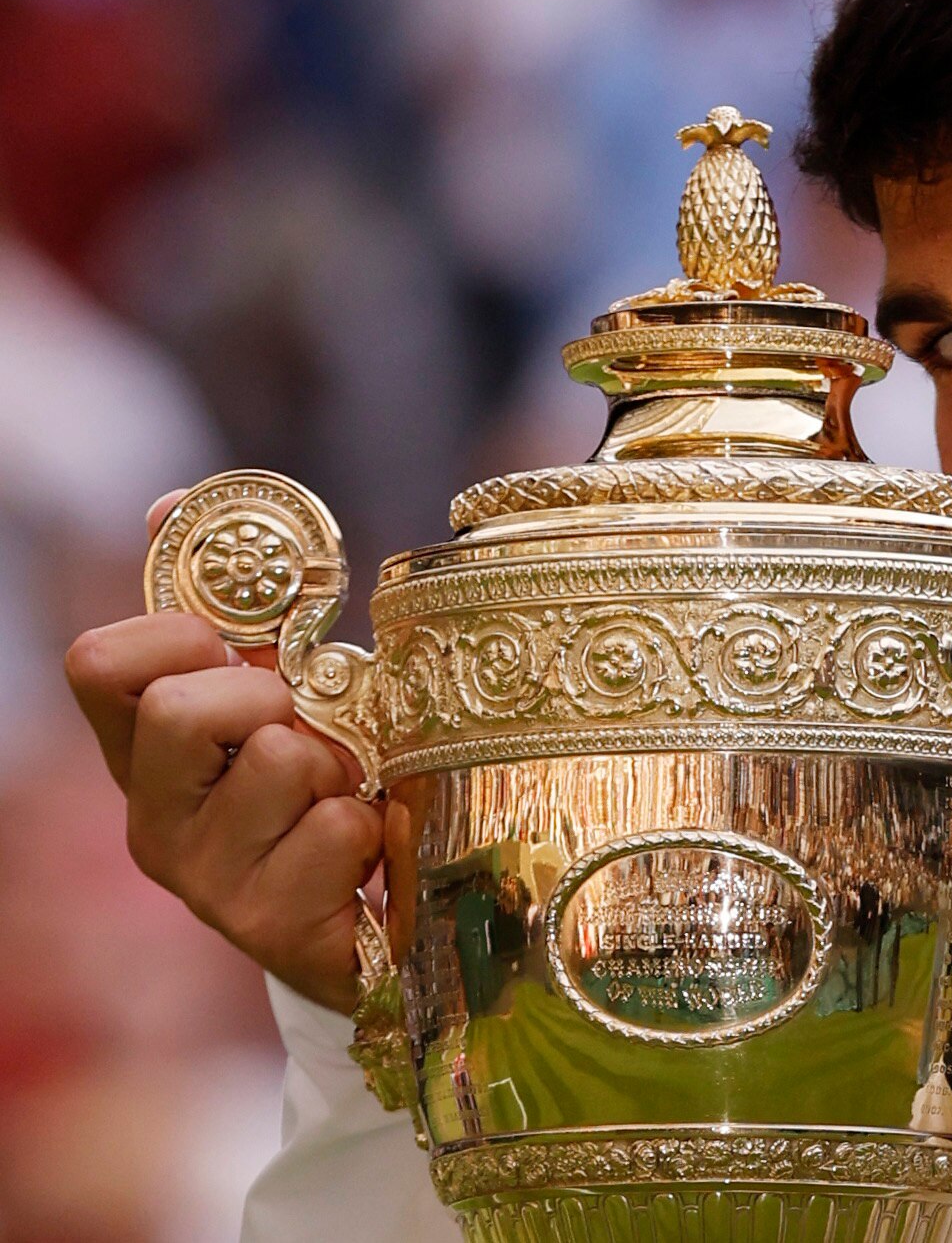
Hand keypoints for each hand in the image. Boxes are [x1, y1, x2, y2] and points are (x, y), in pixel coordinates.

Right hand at [63, 493, 382, 1013]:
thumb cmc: (321, 790)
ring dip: (340, 766)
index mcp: (141, 753)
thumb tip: (168, 503)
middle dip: (268, 697)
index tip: (233, 654)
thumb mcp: (280, 695)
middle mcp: (153, 818)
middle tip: (304, 730)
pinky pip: (337, 829)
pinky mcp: (268, 927)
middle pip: (177, 708)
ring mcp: (203, 881)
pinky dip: (374, 826)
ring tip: (346, 794)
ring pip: (279, 762)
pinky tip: (366, 852)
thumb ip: (236, 613)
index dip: (175, 636)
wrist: (368, 926)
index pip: (98, 662)